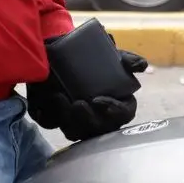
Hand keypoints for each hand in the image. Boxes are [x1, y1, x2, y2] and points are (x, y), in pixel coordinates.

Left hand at [26, 42, 149, 141]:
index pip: (123, 114)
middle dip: (88, 120)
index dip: (113, 111)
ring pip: (74, 131)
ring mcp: (77, 121)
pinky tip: (42, 105)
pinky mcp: (56, 119)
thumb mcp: (113, 56)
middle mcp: (99, 118)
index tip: (99, 100)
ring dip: (67, 119)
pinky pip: (51, 124)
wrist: (65, 51)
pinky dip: (47, 116)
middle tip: (78, 104)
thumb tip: (142, 65)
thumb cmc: (95, 57)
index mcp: (118, 104)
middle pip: (98, 129)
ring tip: (58, 98)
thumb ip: (128, 60)